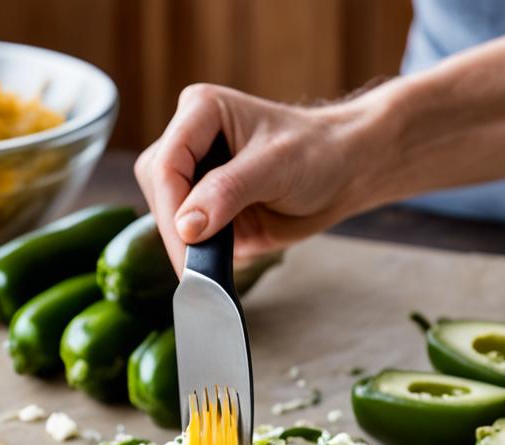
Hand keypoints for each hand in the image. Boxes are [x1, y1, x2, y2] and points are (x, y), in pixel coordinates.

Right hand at [134, 84, 372, 273]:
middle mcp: (191, 141)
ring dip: (184, 247)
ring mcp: (196, 177)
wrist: (344, 174)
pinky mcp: (205, 209)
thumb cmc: (317, 153)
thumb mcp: (275, 166)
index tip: (188, 244)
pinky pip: (187, 238)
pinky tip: (212, 271)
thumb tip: (187, 227)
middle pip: (160, 191)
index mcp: (201, 112)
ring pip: (167, 217)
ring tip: (209, 271)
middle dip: (176, 231)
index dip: (173, 207)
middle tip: (197, 269)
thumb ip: (228, 192)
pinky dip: (197, 258)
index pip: (167, 163)